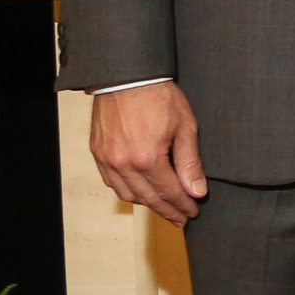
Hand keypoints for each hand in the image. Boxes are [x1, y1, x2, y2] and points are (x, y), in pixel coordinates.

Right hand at [90, 81, 206, 224]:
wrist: (127, 76)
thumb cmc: (159, 97)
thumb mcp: (185, 127)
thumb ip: (190, 163)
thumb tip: (197, 191)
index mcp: (148, 158)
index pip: (169, 192)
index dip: (182, 205)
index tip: (193, 213)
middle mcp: (123, 164)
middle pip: (147, 198)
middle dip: (166, 210)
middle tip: (180, 218)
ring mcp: (106, 159)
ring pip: (126, 193)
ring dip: (145, 203)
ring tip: (162, 207)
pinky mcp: (96, 151)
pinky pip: (110, 181)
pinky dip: (125, 190)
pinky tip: (138, 191)